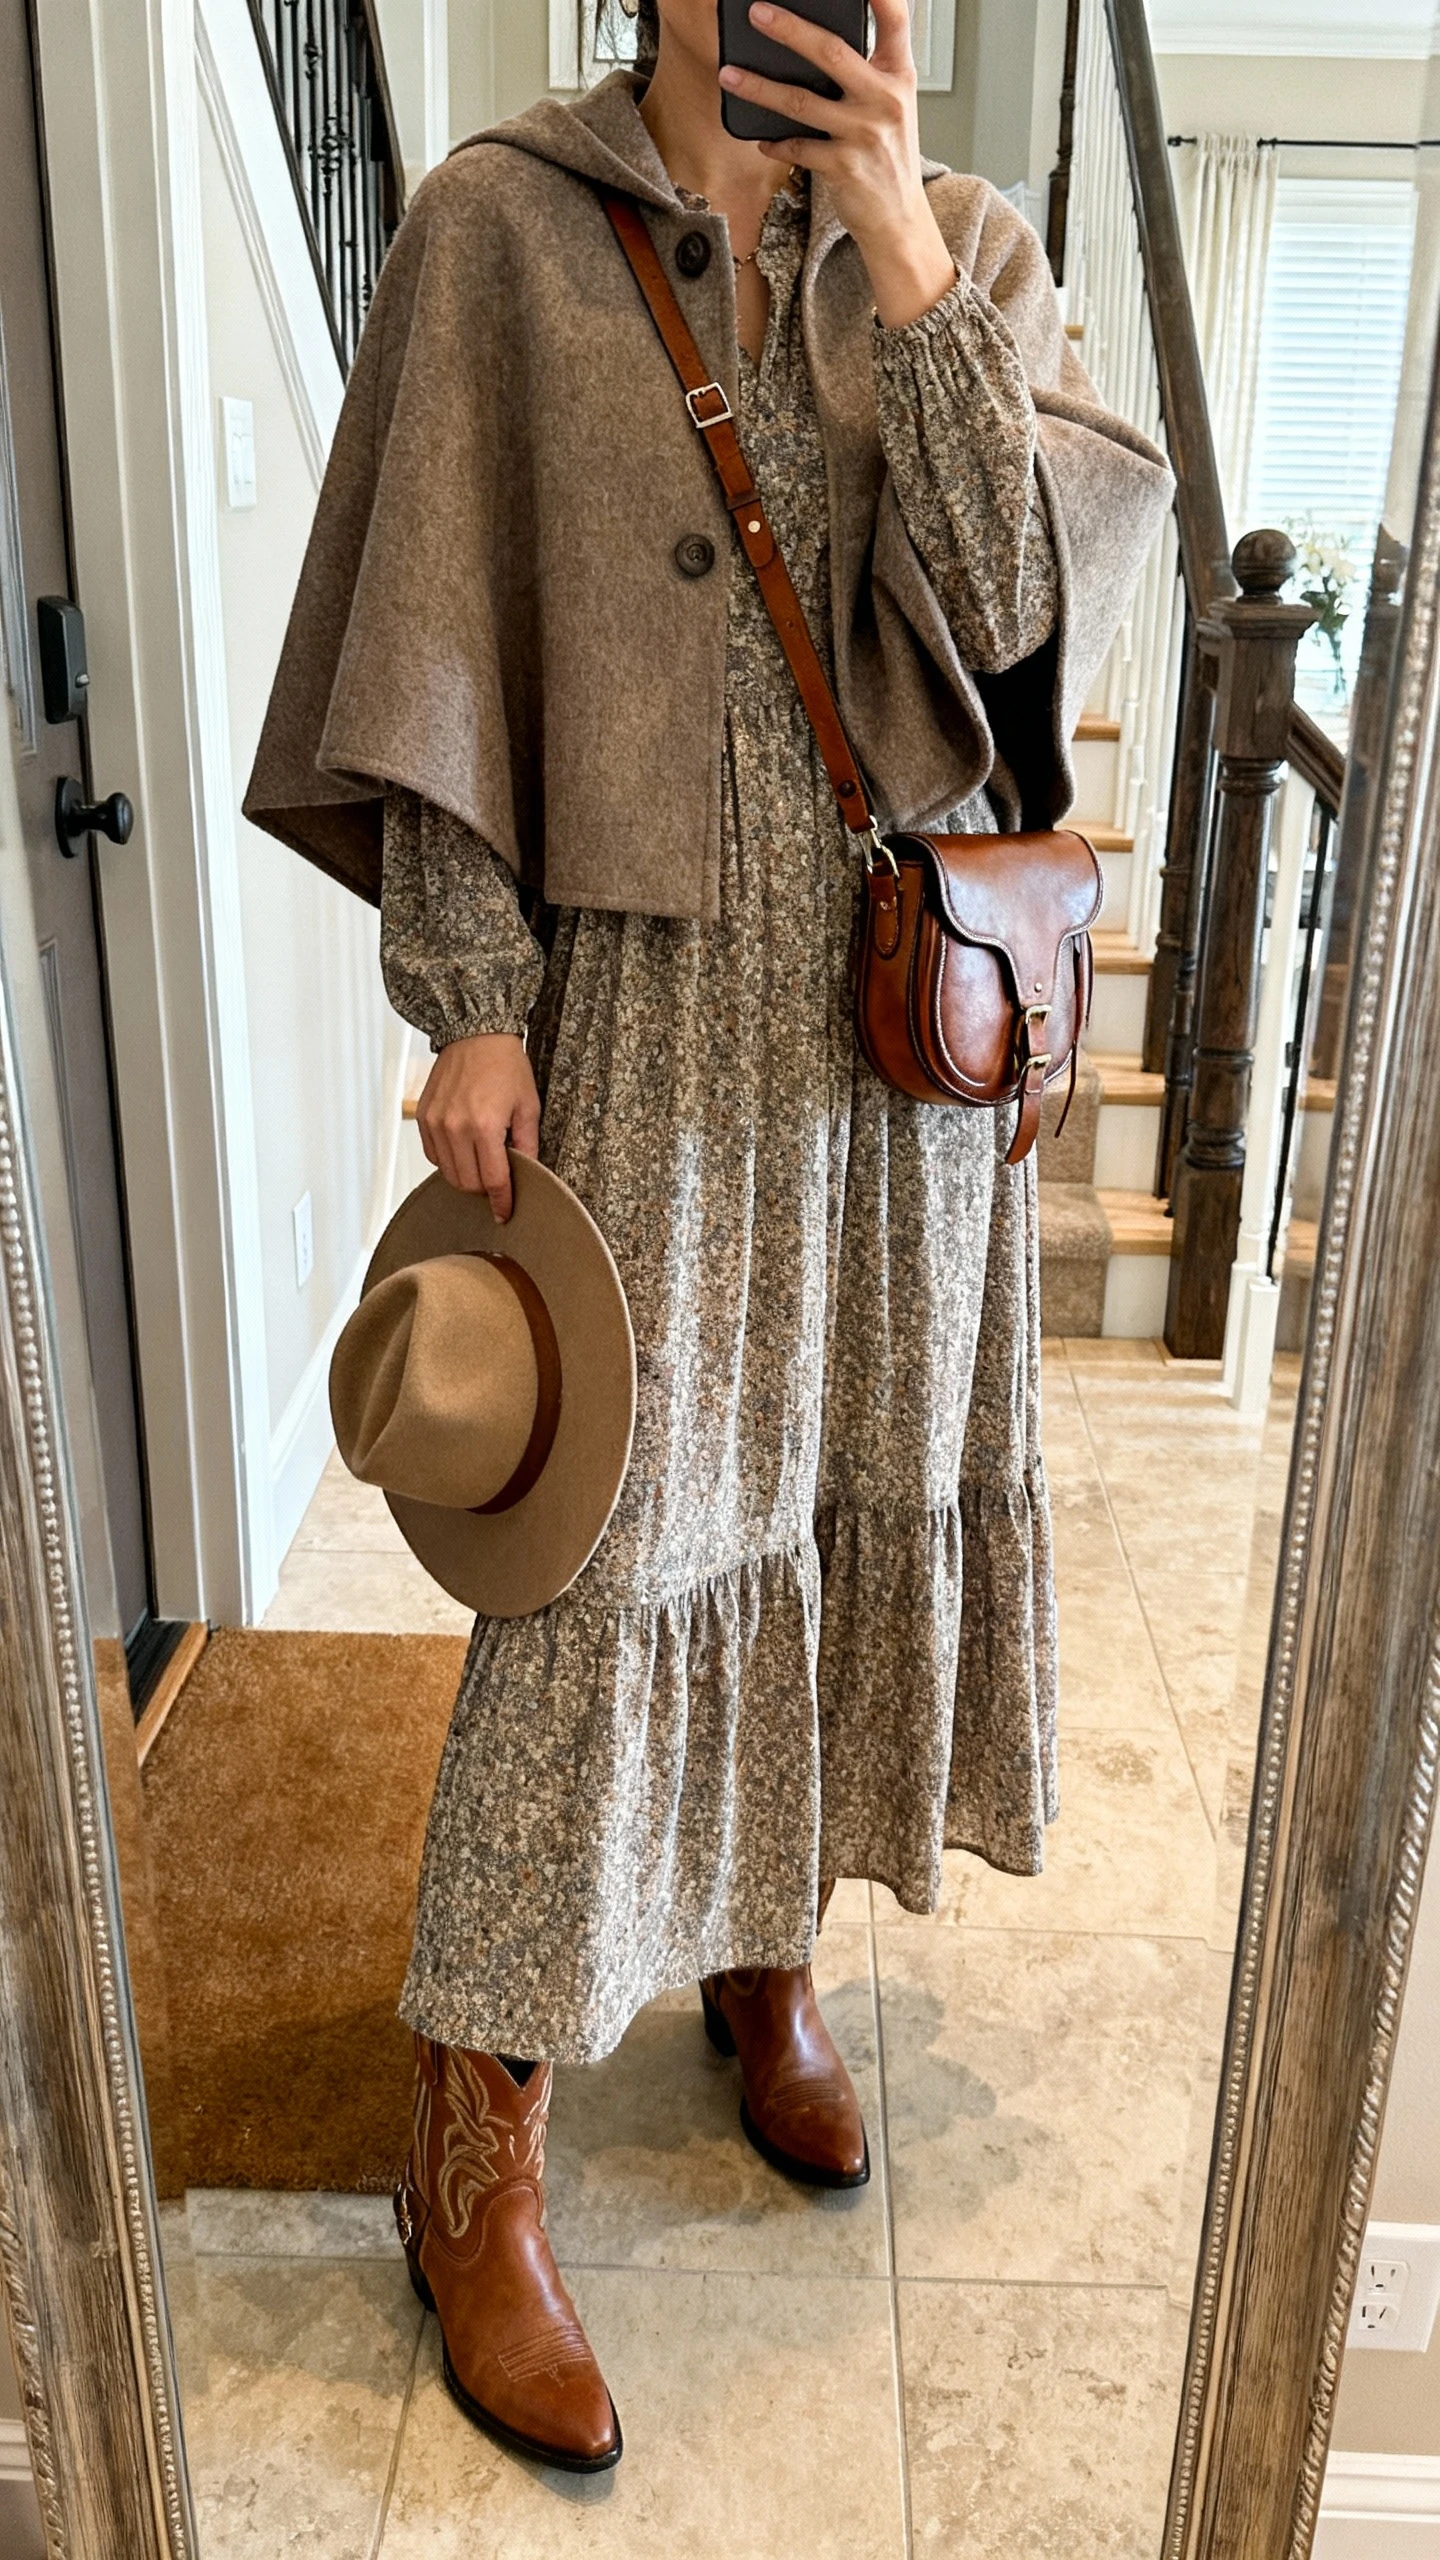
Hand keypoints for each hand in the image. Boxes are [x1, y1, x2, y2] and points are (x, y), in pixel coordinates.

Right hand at [415, 1032, 539, 1221]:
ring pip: (448, 1173)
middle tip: (498, 1178)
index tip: (505, 1214)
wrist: (475, 1034)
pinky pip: (434, 1156)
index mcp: (484, 1126)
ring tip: (481, 1160)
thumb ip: (527, 1145)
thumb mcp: (528, 1106)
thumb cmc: (505, 1066)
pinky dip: (449, 1160)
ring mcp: (435, 1123)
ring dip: (466, 1176)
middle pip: (468, 1183)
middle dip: (484, 1189)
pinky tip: (463, 1148)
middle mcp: (455, 1128)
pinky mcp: (423, 1117)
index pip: (493, 1180)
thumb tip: (528, 1175)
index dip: (502, 1202)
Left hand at [718, 0, 956, 327]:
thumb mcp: (893, 105)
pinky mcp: (844, 167)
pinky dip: (775, 141)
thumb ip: (867, 71)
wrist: (899, 219)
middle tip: (757, 13)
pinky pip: (797, 147)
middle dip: (788, 29)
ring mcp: (864, 134)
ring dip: (759, 87)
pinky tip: (760, 136)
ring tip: (729, 74)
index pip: (894, 18)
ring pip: (801, 101)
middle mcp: (885, 99)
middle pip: (830, 51)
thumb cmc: (888, 158)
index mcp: (899, 76)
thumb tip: (812, 44)